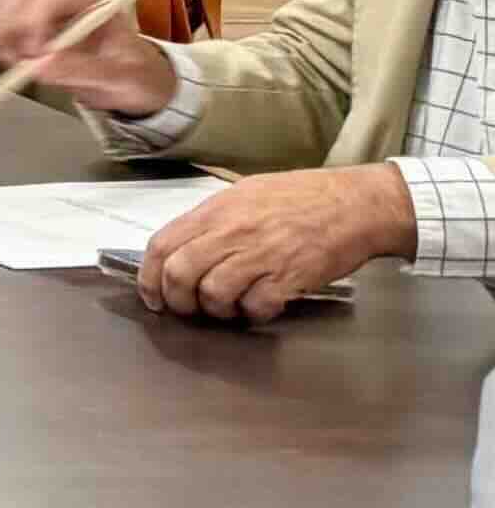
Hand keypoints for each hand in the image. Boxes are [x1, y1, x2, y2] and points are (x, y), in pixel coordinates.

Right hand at [0, 0, 176, 117]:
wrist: (138, 86)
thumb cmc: (136, 76)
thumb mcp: (119, 78)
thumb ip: (82, 70)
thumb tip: (41, 65)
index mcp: (95, 6)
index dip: (34, 23)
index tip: (35, 53)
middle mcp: (69, 3)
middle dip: (12, 25)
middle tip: (17, 56)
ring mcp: (50, 13)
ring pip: (8, 1)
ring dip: (1, 30)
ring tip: (12, 58)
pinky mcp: (35, 28)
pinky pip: (4, 20)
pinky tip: (10, 58)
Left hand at [138, 163, 413, 322]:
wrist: (357, 203)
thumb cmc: (304, 196)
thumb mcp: (247, 193)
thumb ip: (214, 220)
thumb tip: (187, 246)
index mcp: (217, 210)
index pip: (162, 245)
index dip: (149, 277)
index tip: (153, 296)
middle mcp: (232, 231)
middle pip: (180, 274)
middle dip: (177, 301)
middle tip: (188, 310)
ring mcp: (260, 254)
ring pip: (213, 294)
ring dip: (215, 310)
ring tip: (228, 308)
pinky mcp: (289, 276)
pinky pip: (255, 306)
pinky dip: (253, 314)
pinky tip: (261, 307)